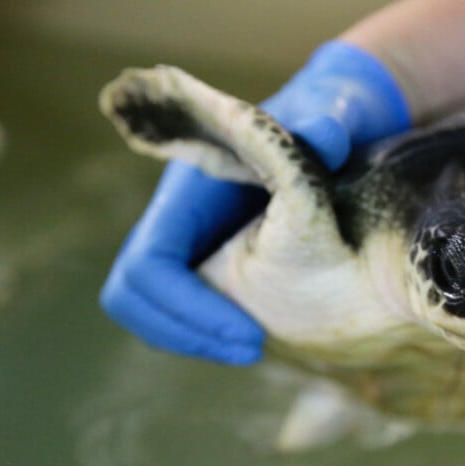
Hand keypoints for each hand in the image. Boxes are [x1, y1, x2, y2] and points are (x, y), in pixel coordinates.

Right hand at [100, 42, 410, 363]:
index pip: (150, 261)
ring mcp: (187, 240)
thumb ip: (328, 125)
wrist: (332, 119)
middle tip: (252, 349)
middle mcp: (176, 214)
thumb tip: (327, 134)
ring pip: (149, 308)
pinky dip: (207, 332)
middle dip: (183, 331)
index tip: (250, 333)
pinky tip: (262, 336)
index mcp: (190, 184)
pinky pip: (180, 310)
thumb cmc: (327, 116)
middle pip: (132, 292)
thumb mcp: (332, 115)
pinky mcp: (207, 260)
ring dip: (193, 338)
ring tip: (256, 349)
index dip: (186, 306)